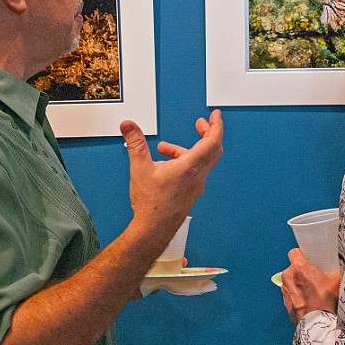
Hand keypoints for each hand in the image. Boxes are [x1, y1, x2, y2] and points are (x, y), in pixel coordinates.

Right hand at [121, 110, 223, 242]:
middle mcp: (197, 176)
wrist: (153, 229)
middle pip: (212, 149)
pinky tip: (165, 166)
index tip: (215, 115)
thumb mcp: (140, 167)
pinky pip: (193, 172)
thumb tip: (129, 126)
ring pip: (201, 161)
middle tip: (201, 124)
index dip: (216, 125)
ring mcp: (195, 186)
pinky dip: (184, 162)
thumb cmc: (151, 204)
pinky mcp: (190, 193)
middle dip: (207, 133)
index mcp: (189, 167)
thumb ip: (135, 143)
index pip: (212, 141)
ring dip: (187, 150)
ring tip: (165, 148)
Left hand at [281, 248, 340, 324]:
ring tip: (312, 290)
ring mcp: (285, 290)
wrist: (318, 325)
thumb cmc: (326, 302)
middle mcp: (288, 277)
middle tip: (315, 276)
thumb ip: (339, 269)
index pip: (294, 252)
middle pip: (293, 267)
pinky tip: (308, 300)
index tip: (309, 259)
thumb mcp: (338, 281)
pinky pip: (290, 294)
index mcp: (299, 268)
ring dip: (298, 283)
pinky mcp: (285, 303)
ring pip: (291, 281)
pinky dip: (297, 295)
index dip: (302, 254)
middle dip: (302, 270)